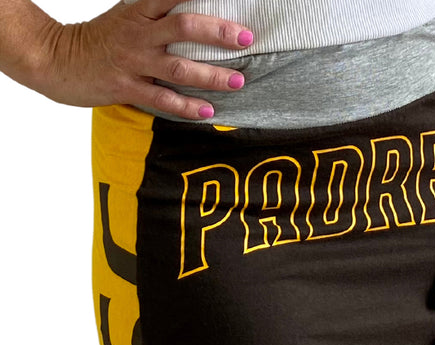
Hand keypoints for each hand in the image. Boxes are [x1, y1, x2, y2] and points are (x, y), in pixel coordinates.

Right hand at [30, 0, 253, 118]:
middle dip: (218, 33)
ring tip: (238, 81)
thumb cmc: (99, 40)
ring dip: (212, 75)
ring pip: (179, 68)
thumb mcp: (126, 18)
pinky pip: (162, 99)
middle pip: (184, 27)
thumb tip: (189, 13)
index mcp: (139, 12)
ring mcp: (134, 63)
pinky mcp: (127, 88)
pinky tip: (207, 111)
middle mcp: (139, 35)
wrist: (56, 60)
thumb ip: (156, 16)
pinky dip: (186, 106)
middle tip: (246, 38)